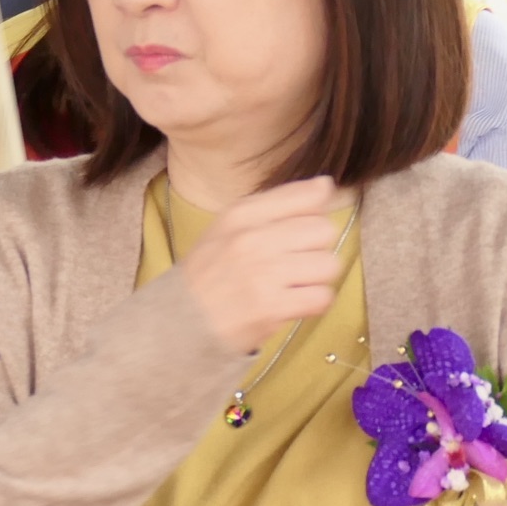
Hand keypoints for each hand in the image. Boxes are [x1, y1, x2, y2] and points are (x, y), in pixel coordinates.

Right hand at [178, 177, 348, 354]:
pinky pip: (322, 297)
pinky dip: (311, 303)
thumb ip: (279, 202)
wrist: (178, 320)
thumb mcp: (231, 226)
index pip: (307, 197)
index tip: (294, 233)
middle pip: (324, 231)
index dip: (310, 216)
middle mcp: (251, 239)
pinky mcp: (271, 307)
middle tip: (289, 264)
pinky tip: (290, 303)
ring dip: (315, 279)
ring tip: (290, 285)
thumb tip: (326, 185)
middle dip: (314, 248)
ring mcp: (262, 274)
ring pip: (328, 265)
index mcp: (241, 214)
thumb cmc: (210, 271)